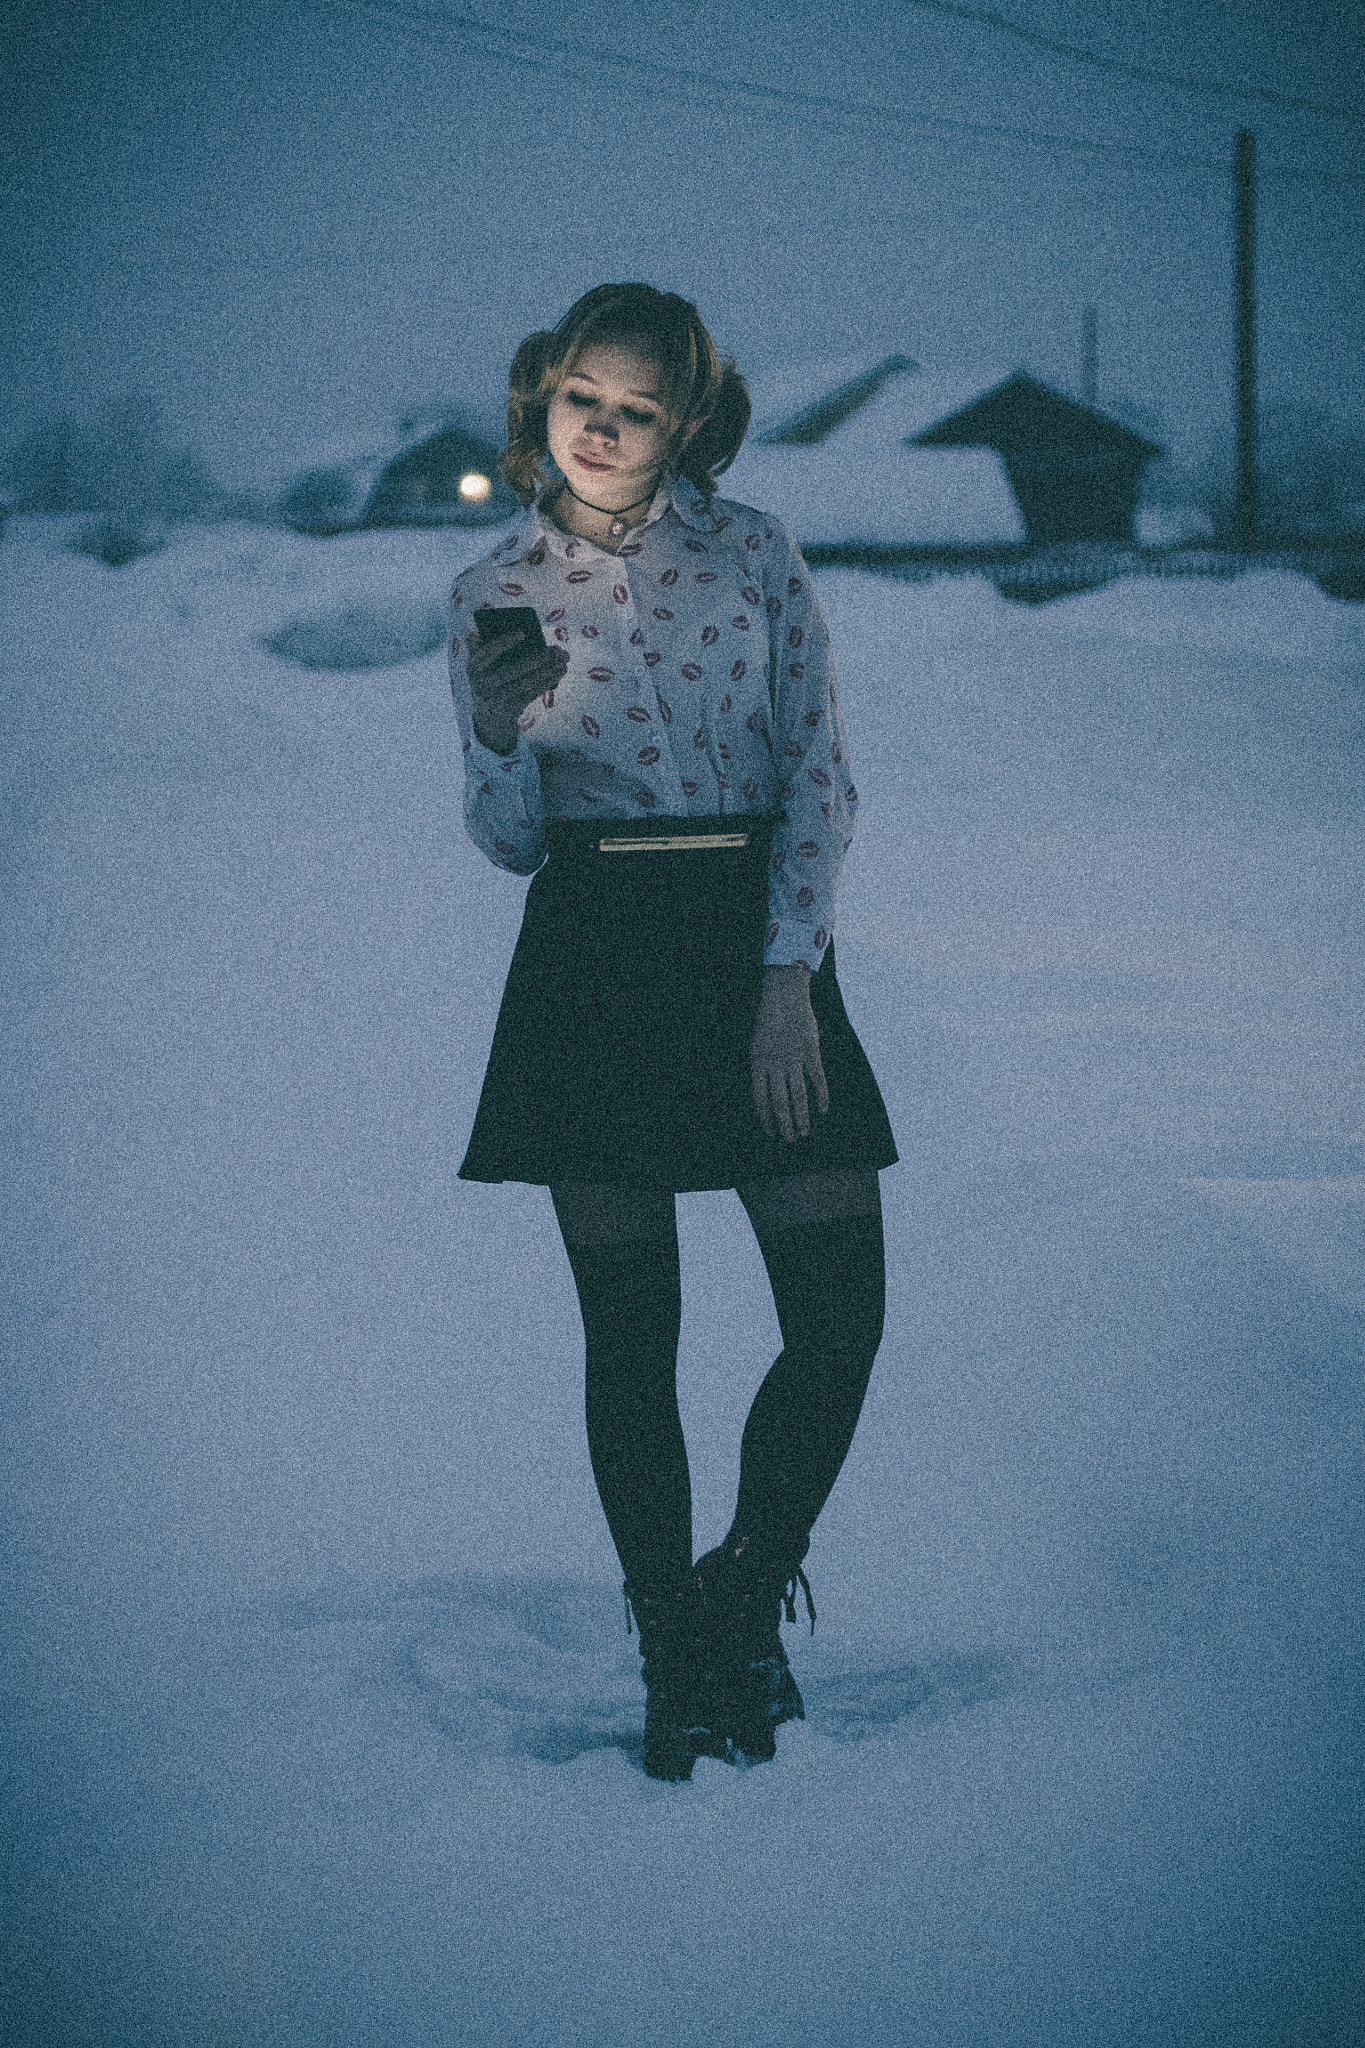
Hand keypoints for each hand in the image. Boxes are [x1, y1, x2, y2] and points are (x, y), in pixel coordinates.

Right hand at [466, 627, 568, 753]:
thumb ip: (481, 647)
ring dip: (547, 671)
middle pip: (510, 670)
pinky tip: (558, 673)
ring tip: (563, 661)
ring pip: (525, 683)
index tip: (523, 633)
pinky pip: (530, 694)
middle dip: (536, 659)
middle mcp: (480, 684)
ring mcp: (494, 699)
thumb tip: (491, 633)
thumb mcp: (482, 664)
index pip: (485, 653)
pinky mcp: (508, 709)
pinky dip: (546, 682)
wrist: (489, 715)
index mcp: (473, 667)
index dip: (503, 643)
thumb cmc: (491, 678)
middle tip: (555, 650)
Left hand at [750, 964, 828, 1142]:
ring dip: (802, 1117)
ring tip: (805, 1132)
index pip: (760, 1099)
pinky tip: (822, 1110)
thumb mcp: (756, 1044)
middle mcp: (775, 1064)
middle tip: (791, 1139)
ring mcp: (794, 1059)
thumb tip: (767, 1092)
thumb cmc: (769, 1019)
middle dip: (785, 1124)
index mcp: (757, 1063)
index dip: (766, 1118)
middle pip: (780, 1103)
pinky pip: (817, 1080)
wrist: (784, 994)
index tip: (771, 1132)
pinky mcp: (811, 1053)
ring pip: (798, 1096)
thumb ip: (762, 1068)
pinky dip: (821, 1096)